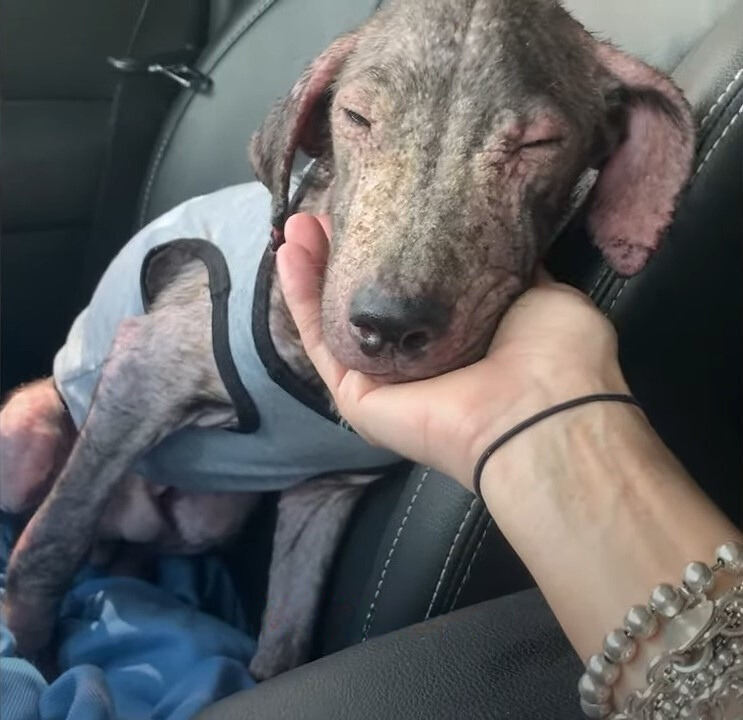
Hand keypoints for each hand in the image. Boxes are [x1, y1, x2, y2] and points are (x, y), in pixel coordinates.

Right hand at [277, 213, 627, 488]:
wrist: (538, 409)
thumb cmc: (552, 354)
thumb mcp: (539, 292)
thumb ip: (502, 267)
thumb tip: (488, 234)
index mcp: (464, 337)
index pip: (416, 288)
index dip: (392, 246)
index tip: (376, 205)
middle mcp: (421, 360)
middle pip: (369, 301)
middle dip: (346, 252)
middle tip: (328, 208)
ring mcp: (386, 380)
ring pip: (338, 317)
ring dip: (315, 268)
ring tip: (298, 222)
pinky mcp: (357, 395)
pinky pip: (321, 341)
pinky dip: (301, 297)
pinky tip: (289, 252)